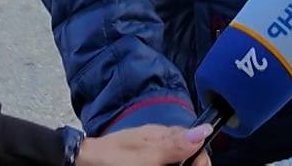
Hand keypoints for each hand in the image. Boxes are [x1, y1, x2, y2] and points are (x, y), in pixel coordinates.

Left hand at [77, 123, 213, 165]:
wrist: (85, 162)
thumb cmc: (114, 159)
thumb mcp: (147, 157)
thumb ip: (176, 145)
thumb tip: (205, 129)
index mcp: (163, 135)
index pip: (196, 143)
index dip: (199, 160)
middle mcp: (160, 140)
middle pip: (186, 154)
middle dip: (188, 164)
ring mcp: (150, 150)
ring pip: (173, 159)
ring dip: (175, 164)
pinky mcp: (143, 158)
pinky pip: (160, 161)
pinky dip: (162, 164)